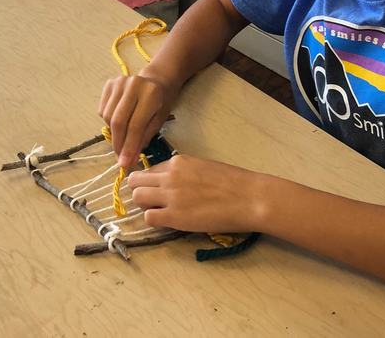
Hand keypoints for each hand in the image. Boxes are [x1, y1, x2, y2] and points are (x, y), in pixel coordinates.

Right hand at [99, 74, 174, 168]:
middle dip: (118, 144)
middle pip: (118, 121)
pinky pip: (103, 110)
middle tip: (120, 159)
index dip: (129, 147)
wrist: (156, 80)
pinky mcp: (109, 83)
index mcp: (150, 93)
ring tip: (123, 138)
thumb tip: (128, 160)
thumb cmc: (161, 102)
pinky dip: (108, 122)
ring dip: (113, 134)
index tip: (125, 164)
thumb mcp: (158, 121)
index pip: (135, 125)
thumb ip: (143, 139)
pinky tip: (119, 122)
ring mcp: (119, 82)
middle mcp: (133, 84)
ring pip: (108, 117)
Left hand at [129, 155, 263, 232]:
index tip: (157, 191)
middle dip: (140, 192)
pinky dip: (154, 221)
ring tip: (161, 213)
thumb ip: (184, 173)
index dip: (150, 183)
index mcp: (178, 162)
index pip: (149, 170)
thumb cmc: (234, 183)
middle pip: (135, 182)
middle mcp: (170, 176)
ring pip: (136, 198)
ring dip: (145, 206)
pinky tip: (168, 222)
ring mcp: (170, 196)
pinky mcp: (174, 217)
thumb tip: (172, 182)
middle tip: (154, 203)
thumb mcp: (204, 167)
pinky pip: (148, 218)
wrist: (249, 197)